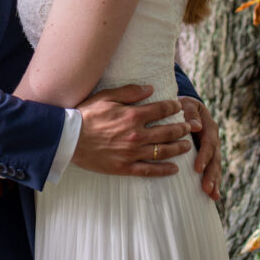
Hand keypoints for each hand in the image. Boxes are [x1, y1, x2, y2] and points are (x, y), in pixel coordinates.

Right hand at [71, 83, 191, 176]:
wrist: (68, 139)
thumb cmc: (86, 114)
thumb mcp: (106, 96)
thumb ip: (130, 92)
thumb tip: (150, 89)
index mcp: (133, 115)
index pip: (161, 110)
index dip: (173, 107)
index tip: (179, 106)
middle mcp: (136, 135)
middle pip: (167, 131)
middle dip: (182, 128)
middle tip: (191, 127)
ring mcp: (132, 153)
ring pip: (163, 151)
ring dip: (178, 148)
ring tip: (187, 145)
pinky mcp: (125, 167)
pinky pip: (150, 170)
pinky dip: (164, 170)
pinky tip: (174, 169)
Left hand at [180, 96, 221, 200]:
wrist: (185, 107)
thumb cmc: (182, 106)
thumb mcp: (186, 104)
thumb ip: (190, 113)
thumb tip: (195, 126)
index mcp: (209, 126)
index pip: (209, 142)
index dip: (204, 156)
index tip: (198, 168)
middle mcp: (213, 139)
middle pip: (215, 158)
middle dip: (211, 174)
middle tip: (207, 188)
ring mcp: (212, 149)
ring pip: (215, 166)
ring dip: (214, 181)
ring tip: (212, 195)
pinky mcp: (207, 156)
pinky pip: (211, 170)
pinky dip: (213, 182)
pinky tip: (213, 196)